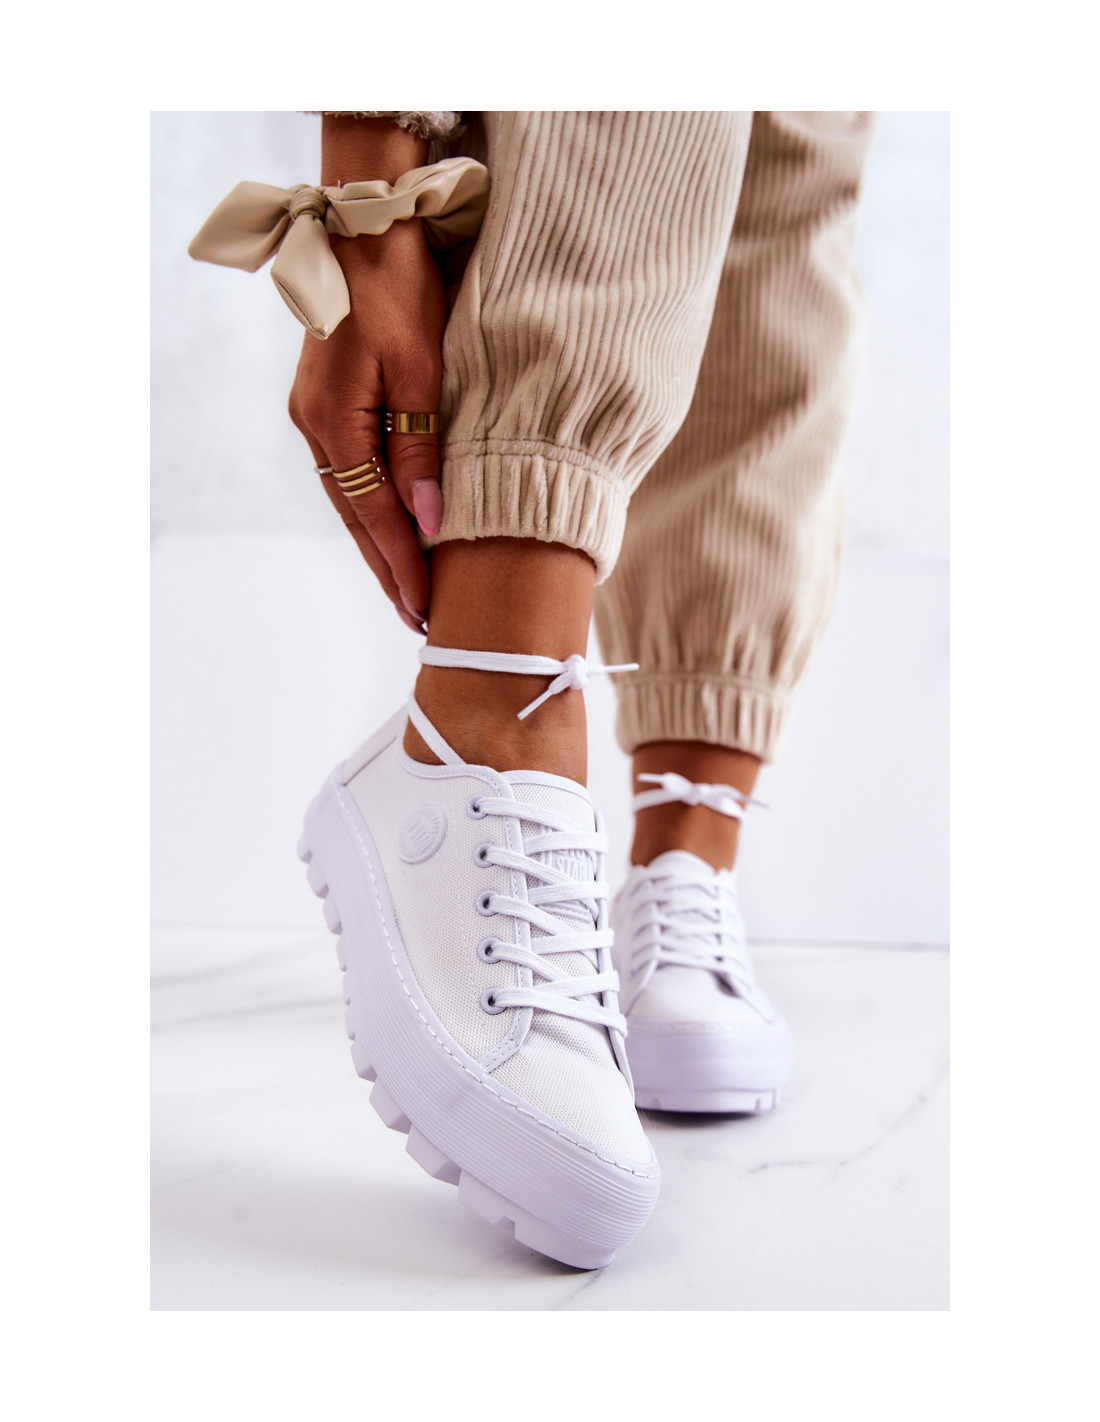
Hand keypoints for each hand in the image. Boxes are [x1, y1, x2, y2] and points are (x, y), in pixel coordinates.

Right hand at [288, 215, 446, 633]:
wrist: (365, 230)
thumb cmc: (398, 292)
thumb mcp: (421, 370)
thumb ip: (422, 449)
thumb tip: (428, 522)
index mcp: (335, 424)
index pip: (376, 516)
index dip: (403, 567)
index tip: (426, 610)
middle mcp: (316, 429)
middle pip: (356, 520)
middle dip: (388, 572)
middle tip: (417, 620)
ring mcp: (315, 418)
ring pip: (350, 502)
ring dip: (379, 547)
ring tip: (407, 591)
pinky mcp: (325, 406)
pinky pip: (350, 475)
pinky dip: (372, 510)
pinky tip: (391, 531)